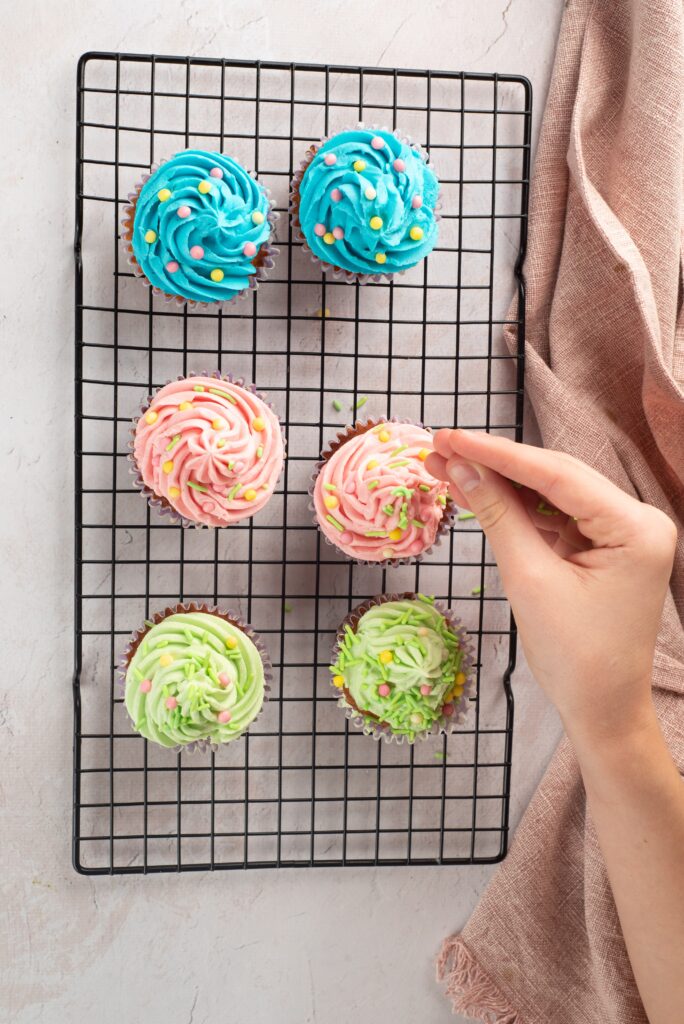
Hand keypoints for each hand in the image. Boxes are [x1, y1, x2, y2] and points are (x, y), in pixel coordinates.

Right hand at [426, 429, 676, 742]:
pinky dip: (513, 510)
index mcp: (636, 528)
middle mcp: (636, 521)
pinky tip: (474, 494)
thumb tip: (462, 468)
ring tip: (445, 469)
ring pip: (549, 495)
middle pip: (554, 477)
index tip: (450, 437)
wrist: (601, 711)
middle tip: (440, 448)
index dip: (498, 453)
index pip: (557, 475)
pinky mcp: (600, 547)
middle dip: (494, 464)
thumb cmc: (576, 657)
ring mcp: (619, 533)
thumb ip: (498, 516)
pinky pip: (551, 518)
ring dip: (498, 485)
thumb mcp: (530, 580)